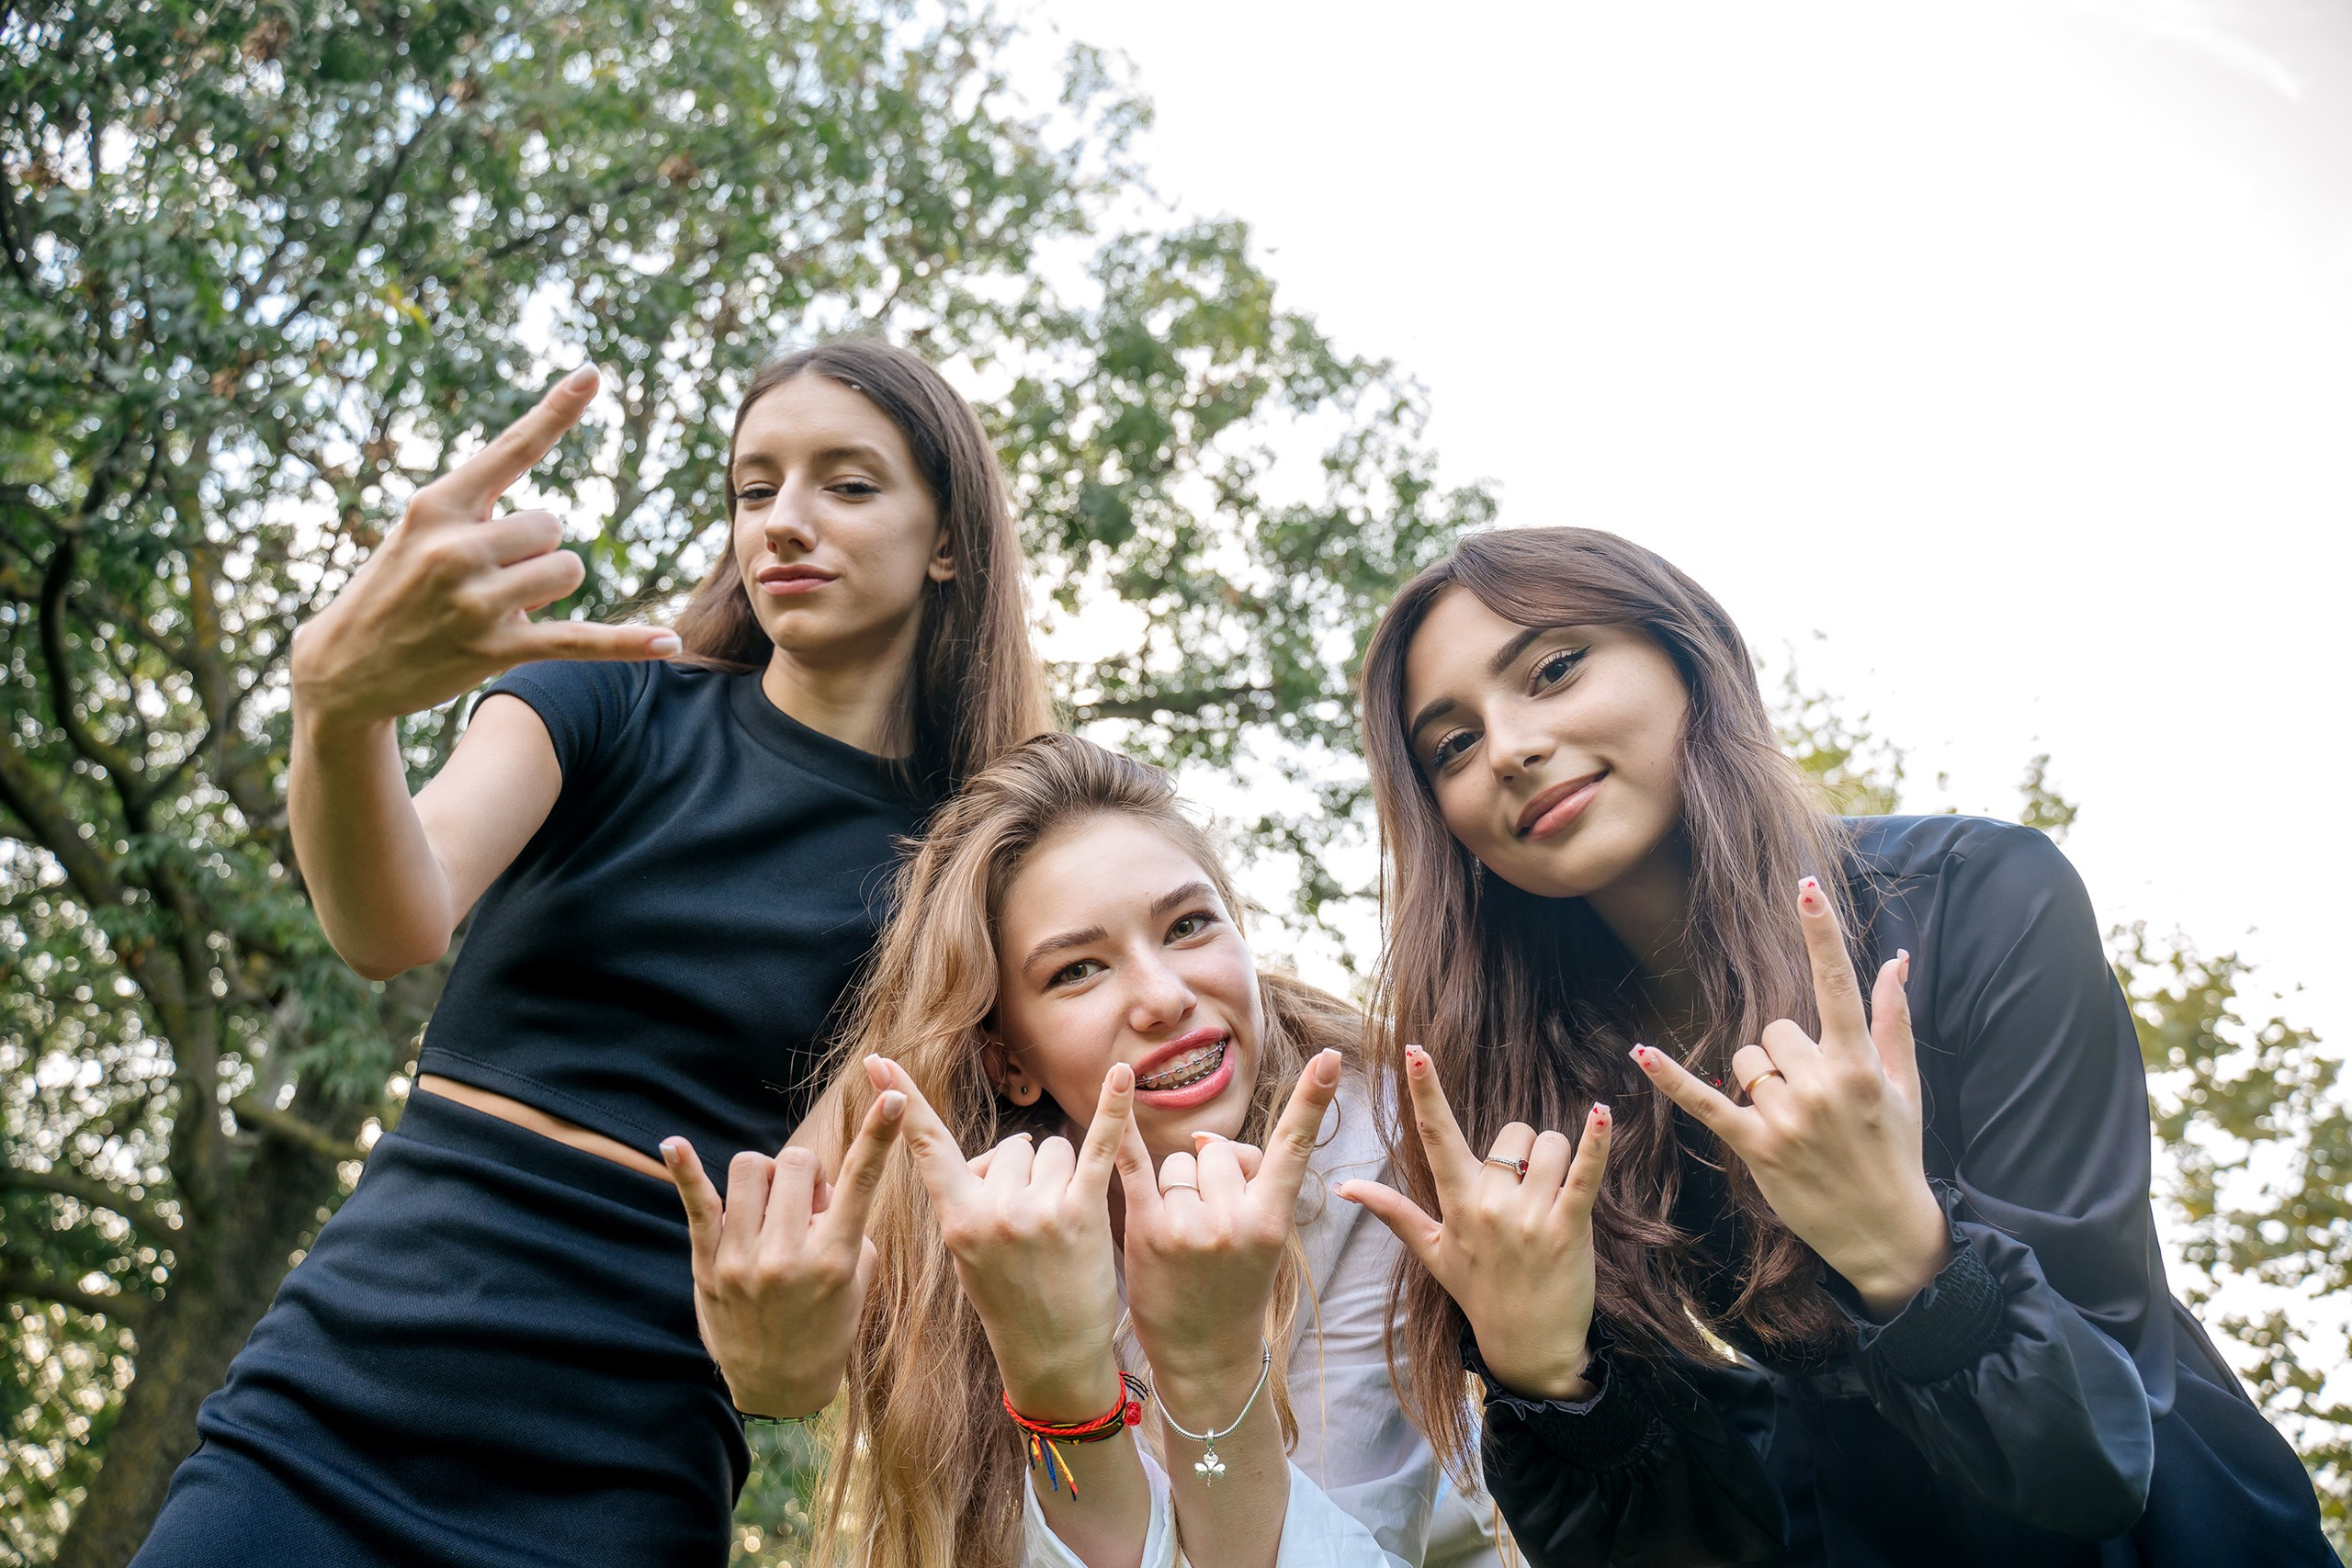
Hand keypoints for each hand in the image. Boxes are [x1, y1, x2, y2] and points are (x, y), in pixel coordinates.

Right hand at [289, 365, 679, 731]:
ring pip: (567, 571)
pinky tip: (669, 642)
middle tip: (488, 575)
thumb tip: (547, 518)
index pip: (510, 448)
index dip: (556, 411)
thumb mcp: (418, 532)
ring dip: (546, 590)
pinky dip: (626, 643)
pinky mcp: (495, 649)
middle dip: (536, 550)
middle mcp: (455, 546)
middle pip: (554, 526)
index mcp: (438, 504)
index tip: (593, 373)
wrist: (343, 665)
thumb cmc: (391, 588)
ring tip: (496, 606)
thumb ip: (477, 509)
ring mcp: (475, 600)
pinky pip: (579, 639)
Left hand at [662, 1083, 905, 1418]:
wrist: (781, 1387)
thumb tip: (817, 1183)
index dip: (881, 1135)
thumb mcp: (857, 1277)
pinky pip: (696, 1205)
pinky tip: (673, 1144)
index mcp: (835, 1258)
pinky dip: (684, 1170)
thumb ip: (847, 1221)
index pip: (862, 1181)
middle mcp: (788, 1256)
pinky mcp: (708, 1266)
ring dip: (766, 1179)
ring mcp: (743, 1261)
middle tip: (806, 1211)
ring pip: (752, 1168)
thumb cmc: (829, 1325)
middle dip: (805, 1175)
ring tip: (770, 1212)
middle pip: (796, 1163)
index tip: (896, 1098)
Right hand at [882, 1056, 1132, 1422]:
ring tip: (1061, 1227)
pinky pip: (1099, 1147)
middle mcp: (994, 1210)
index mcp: (958, 1218)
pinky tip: (1125, 1074)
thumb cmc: (1008, 1301)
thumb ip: (970, 1199)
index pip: (927, 1147)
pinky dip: (1114, 1108)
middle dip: (1025, 1173)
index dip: (901, 1102)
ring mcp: (1038, 1210)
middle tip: (1033, 1228)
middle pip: (1014, 1147)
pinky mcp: (1083, 1213)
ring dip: (1061, 1175)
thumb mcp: (966, 1254)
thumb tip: (999, 1155)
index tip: (877, 1061)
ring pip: (1051, 1149)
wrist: (1052, 1355)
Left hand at [1113, 1049, 1343, 1410]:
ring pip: (1182, 1161)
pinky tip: (1115, 1084)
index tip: (1330, 1055)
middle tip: (1211, 1230)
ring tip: (1182, 1238)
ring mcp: (1190, 1226)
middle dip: (1211, 1175)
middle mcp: (1234, 1220)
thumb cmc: (1237, 1292)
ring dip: (1178, 1185)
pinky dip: (1120, 1126)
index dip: (1313, 1102)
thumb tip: (1205, 1138)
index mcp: (1272, 1220)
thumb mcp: (1263, 1240)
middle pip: (1217, 1152)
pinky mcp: (1147, 1233)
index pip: (1295, 1148)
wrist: (1205, 1357)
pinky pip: (1133, 1165)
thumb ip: (1246, 1182)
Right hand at [1339, 1045, 1610, 1400]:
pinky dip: (1596, 1143)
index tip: (1414, 1051)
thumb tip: (1347, 1188)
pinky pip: (1584, 1175)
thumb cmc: (1480, 1294)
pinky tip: (1602, 1115)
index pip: (1438, 1135)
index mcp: (1456, 1204)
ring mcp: (1530, 1218)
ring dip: (1557, 1160)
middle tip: (1524, 1193)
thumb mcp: (1433, 1253)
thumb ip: (1394, 1213)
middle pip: (1513, 1133)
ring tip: (1551, 1198)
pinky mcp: (1570, 1228)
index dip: (1425, 1091)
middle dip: (1522, 1151)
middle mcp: (1489, 1205)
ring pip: (1550, 1146)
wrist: (1528, 1348)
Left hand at [1633, 876, 1948, 1318]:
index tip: (1807, 887)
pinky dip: (1673, 1080)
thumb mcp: (1904, 1084)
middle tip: (1816, 1095)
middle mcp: (1821, 1086)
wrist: (1886, 1231)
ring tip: (1794, 1116)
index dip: (1821, 934)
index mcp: (1859, 1064)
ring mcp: (1786, 1119)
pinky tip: (1640, 1055)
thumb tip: (1898, 959)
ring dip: (1761, 1079)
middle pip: (1776, 1030)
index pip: (1838, 985)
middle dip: (1788, 1052)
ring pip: (1748, 1061)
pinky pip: (1705, 1102)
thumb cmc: (1896, 1150)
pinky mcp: (1755, 1147)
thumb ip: (1893, 1017)